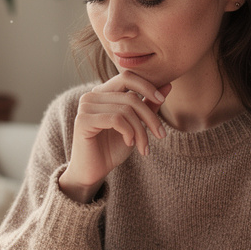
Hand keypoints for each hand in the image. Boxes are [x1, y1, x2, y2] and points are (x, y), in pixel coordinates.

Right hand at [59, 73, 170, 202]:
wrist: (94, 172)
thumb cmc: (112, 148)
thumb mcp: (136, 125)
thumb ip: (148, 105)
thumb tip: (167, 85)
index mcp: (103, 92)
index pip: (127, 77)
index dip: (147, 86)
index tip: (162, 102)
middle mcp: (92, 95)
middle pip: (130, 96)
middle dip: (150, 117)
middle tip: (161, 135)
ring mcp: (86, 106)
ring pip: (126, 110)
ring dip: (141, 131)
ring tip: (143, 147)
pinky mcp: (83, 120)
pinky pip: (116, 120)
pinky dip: (129, 132)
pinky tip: (129, 143)